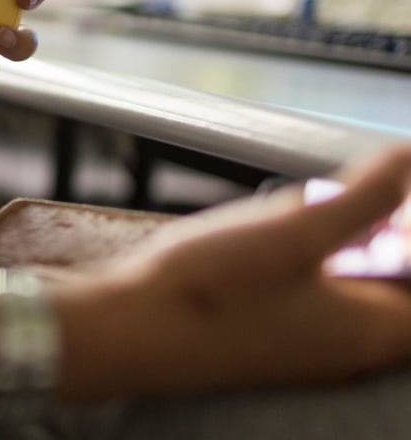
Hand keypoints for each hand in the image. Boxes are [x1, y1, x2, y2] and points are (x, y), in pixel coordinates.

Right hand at [55, 147, 410, 400]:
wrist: (129, 330)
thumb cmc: (211, 289)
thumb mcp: (296, 230)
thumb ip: (368, 196)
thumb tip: (407, 162)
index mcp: (374, 332)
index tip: (396, 192)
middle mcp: (349, 350)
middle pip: (399, 289)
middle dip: (389, 236)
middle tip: (372, 191)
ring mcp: (308, 349)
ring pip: (358, 292)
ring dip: (353, 246)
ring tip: (323, 205)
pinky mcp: (271, 340)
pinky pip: (319, 299)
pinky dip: (317, 263)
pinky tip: (280, 233)